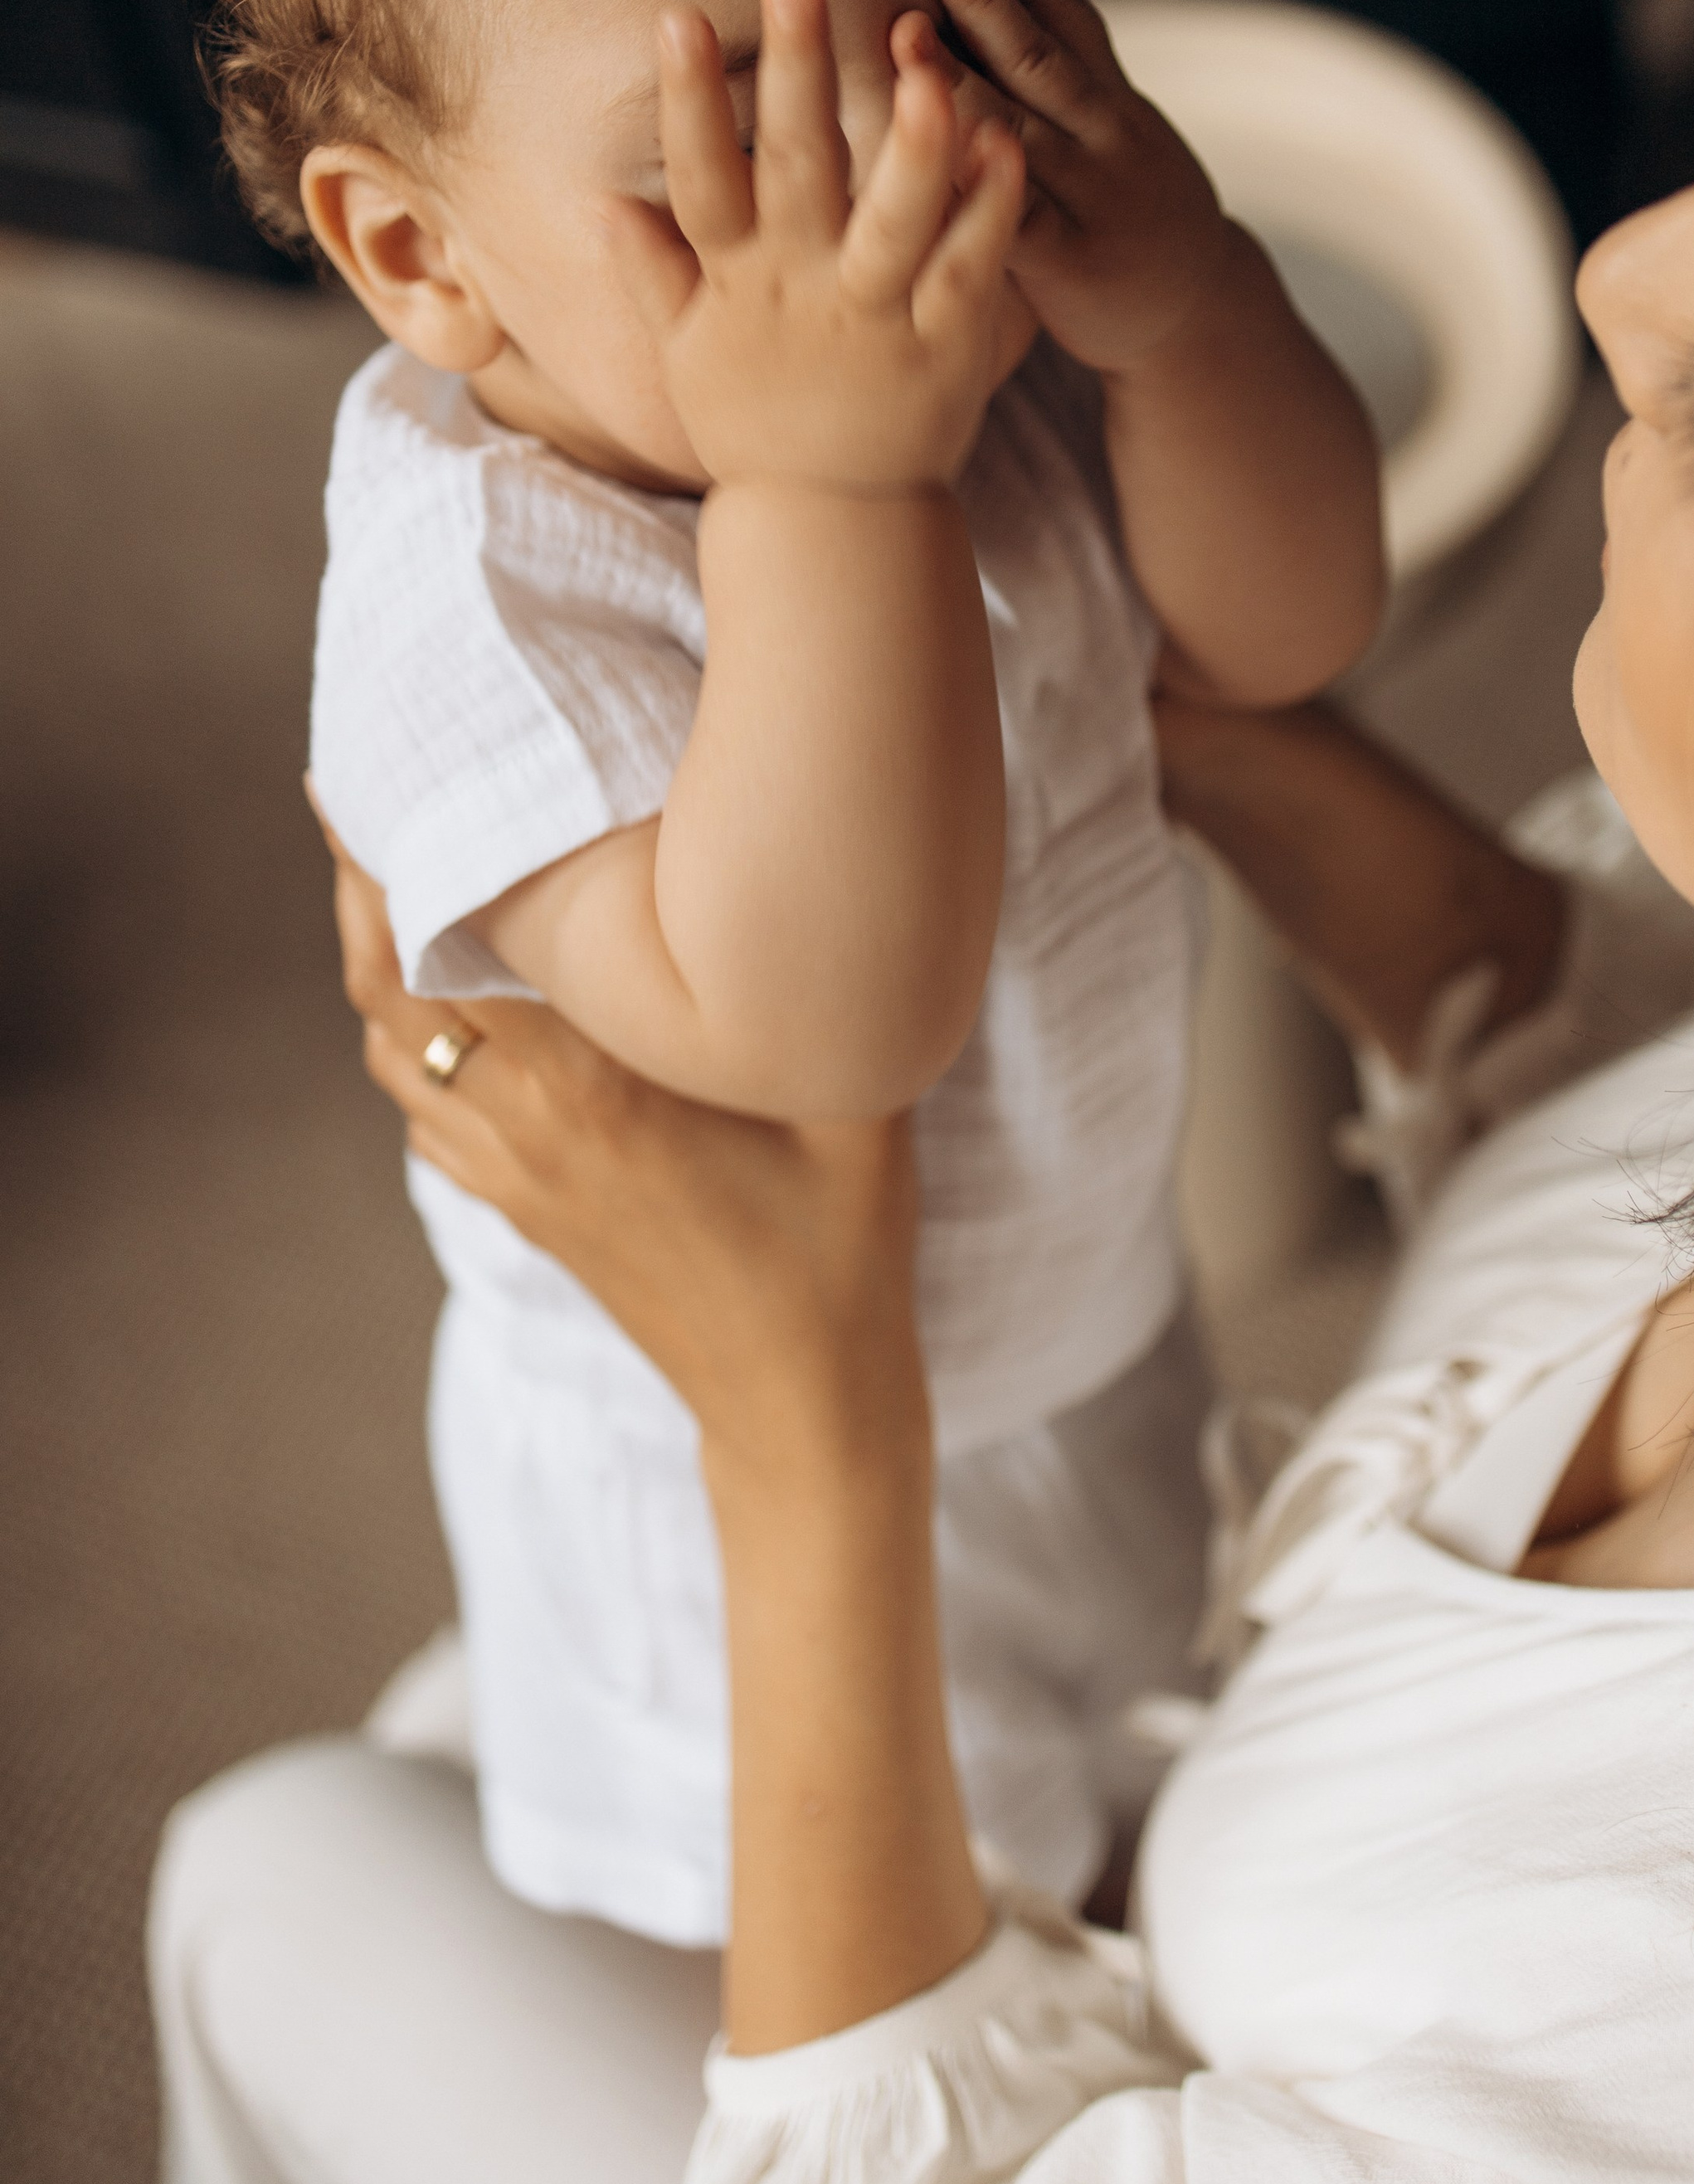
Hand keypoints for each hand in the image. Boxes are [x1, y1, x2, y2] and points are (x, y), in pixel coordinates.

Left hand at [322, 822, 928, 1499]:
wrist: (801, 1400)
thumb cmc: (839, 1245)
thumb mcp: (846, 1098)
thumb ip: (800, 996)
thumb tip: (786, 877)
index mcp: (590, 1089)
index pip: (448, 955)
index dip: (394, 867)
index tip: (372, 783)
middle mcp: (527, 1128)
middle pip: (388, 994)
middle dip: (362, 893)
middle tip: (356, 807)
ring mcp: (515, 1178)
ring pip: (394, 1056)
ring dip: (378, 968)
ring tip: (391, 887)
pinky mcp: (524, 1211)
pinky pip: (427, 1113)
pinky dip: (412, 1044)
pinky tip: (448, 1005)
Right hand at [608, 0, 1026, 493]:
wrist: (834, 521)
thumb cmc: (757, 426)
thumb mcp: (688, 355)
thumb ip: (652, 274)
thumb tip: (602, 200)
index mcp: (739, 281)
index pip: (701, 176)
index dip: (686, 99)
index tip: (678, 13)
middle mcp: (803, 290)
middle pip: (796, 169)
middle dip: (795, 71)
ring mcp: (877, 318)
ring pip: (893, 219)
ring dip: (908, 143)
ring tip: (928, 65)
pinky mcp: (947, 346)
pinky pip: (971, 268)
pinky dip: (990, 211)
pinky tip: (1008, 143)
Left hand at [915, 0, 1248, 374]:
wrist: (1194, 315)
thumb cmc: (1117, 218)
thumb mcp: (1103, 137)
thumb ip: (1046, 82)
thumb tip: (972, 3)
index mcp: (1108, 97)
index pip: (1068, 8)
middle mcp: (1106, 134)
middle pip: (1040, 54)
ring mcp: (1095, 197)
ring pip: (1022, 129)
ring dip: (960, 79)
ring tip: (905, 33)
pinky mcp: (1076, 264)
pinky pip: (1019, 224)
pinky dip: (979, 191)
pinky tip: (933, 161)